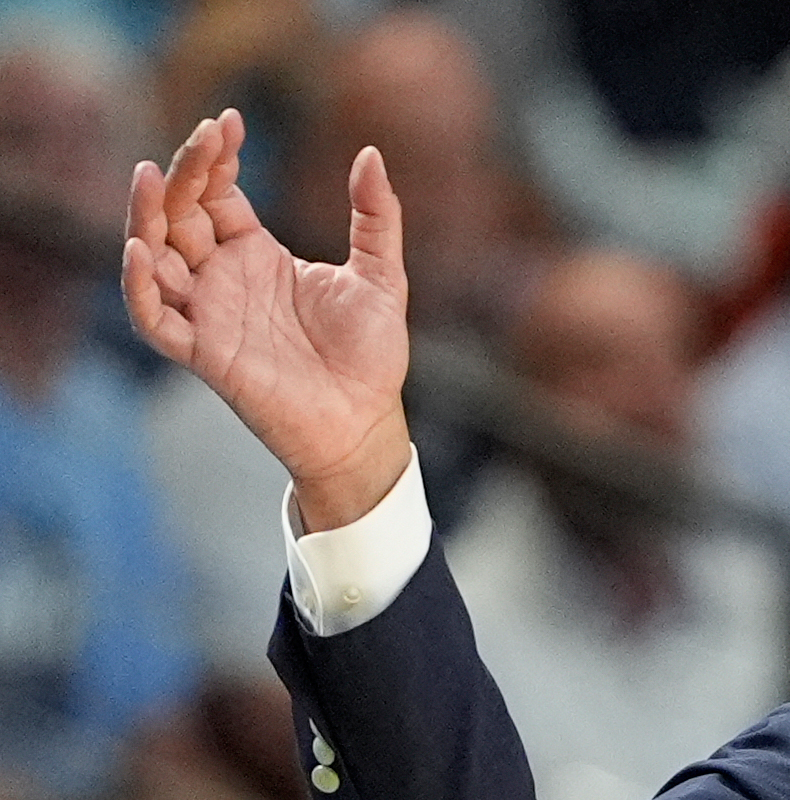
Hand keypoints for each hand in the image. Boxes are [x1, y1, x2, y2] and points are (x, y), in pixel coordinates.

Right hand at [123, 108, 411, 529]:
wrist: (367, 421)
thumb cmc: (371, 355)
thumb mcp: (381, 275)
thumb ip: (376, 217)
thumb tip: (370, 154)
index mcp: (256, 255)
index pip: (216, 195)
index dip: (214, 158)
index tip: (228, 121)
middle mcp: (223, 280)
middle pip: (180, 214)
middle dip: (184, 174)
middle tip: (202, 137)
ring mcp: (209, 315)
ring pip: (155, 257)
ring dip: (146, 216)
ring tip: (151, 176)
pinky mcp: (204, 354)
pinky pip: (155, 317)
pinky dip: (141, 286)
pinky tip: (143, 249)